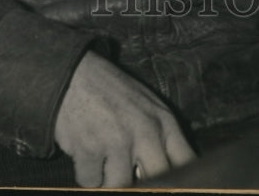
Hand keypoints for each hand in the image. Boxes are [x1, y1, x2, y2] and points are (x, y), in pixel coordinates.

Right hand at [54, 50, 195, 186]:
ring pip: (119, 186)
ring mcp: (119, 141)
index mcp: (163, 120)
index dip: (179, 181)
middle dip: (140, 185)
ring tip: (103, 157)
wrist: (72, 74)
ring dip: (108, 178)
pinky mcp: (91, 150)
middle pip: (156, 183)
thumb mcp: (146, 105)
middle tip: (128, 173)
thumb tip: (168, 175)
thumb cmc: (111, 91)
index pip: (186, 162)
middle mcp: (146, 131)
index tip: (169, 184)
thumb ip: (160, 136)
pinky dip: (86, 172)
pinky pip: (90, 182)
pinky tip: (85, 150)